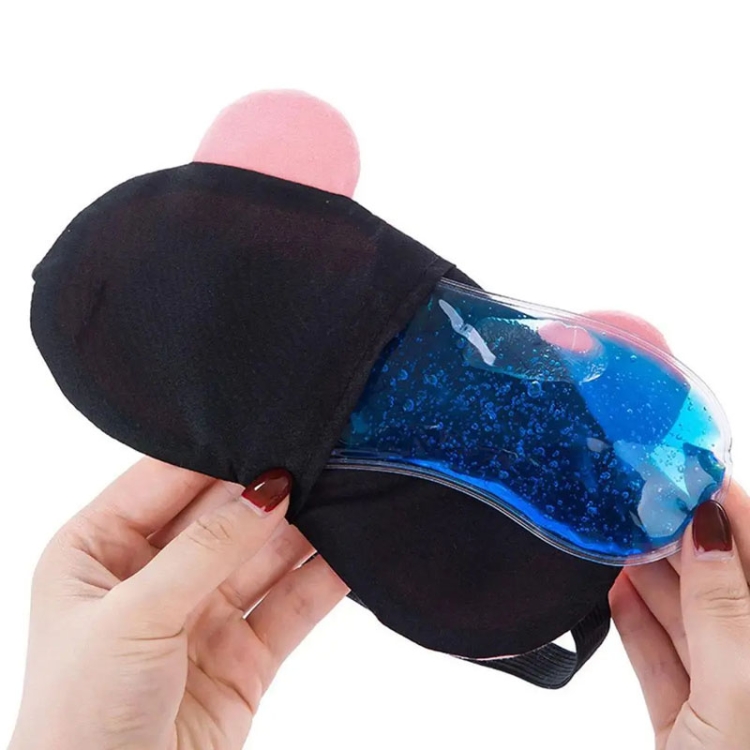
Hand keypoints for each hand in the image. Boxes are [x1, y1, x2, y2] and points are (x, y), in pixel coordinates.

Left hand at [8, 458, 347, 749]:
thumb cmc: (79, 720)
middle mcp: (152, 575)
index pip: (165, 481)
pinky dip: (322, 580)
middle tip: (322, 459)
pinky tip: (352, 552)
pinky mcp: (243, 654)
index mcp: (99, 550)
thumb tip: (268, 488)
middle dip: (269, 490)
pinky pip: (289, 605)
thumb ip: (205, 548)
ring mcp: (201, 613)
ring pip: (263, 556)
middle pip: (222, 515)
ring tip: (347, 494)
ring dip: (303, 530)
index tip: (270, 427)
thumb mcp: (133, 616)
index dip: (217, 455)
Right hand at [611, 483, 749, 748]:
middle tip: (642, 498)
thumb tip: (707, 530)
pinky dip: (635, 623)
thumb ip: (722, 607)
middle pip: (720, 586)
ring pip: (687, 620)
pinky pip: (659, 659)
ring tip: (621, 535)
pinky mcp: (683, 722)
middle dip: (683, 540)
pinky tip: (616, 590)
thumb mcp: (737, 692)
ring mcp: (720, 699)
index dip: (732, 512)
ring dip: (652, 578)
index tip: (692, 471)